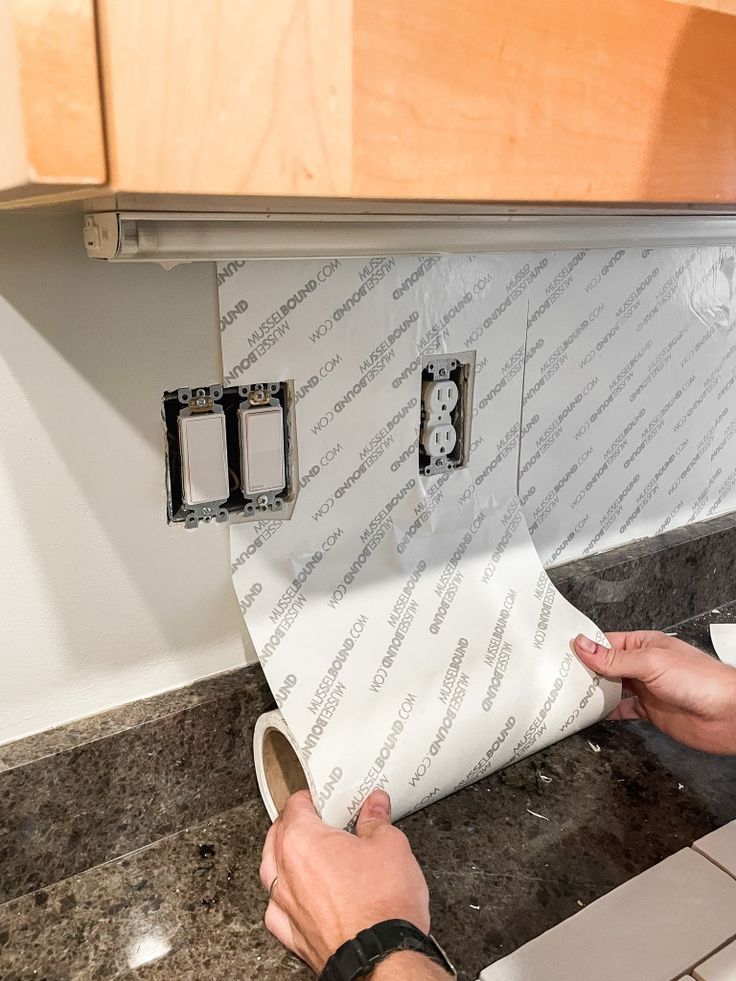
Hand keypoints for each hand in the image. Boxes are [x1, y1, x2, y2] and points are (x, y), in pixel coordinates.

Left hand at [260, 789, 431, 973]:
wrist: (381, 958)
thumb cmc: (381, 906)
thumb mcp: (389, 845)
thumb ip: (376, 821)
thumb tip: (375, 808)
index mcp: (302, 840)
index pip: (295, 805)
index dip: (311, 797)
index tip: (323, 798)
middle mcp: (285, 872)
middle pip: (277, 835)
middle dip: (295, 824)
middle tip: (319, 821)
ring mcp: (286, 906)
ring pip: (271, 872)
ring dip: (284, 859)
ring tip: (306, 855)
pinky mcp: (293, 936)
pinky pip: (278, 909)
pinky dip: (286, 899)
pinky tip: (299, 897)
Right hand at [574, 630, 735, 753]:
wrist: (728, 715)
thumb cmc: (701, 680)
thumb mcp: (651, 662)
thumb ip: (615, 658)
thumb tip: (584, 646)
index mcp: (644, 644)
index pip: (605, 642)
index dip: (584, 647)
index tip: (562, 651)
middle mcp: (643, 665)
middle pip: (605, 665)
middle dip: (585, 670)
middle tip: (559, 675)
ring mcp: (646, 689)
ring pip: (611, 688)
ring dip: (594, 691)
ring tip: (570, 693)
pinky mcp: (650, 711)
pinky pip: (622, 710)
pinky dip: (607, 712)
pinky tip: (593, 713)